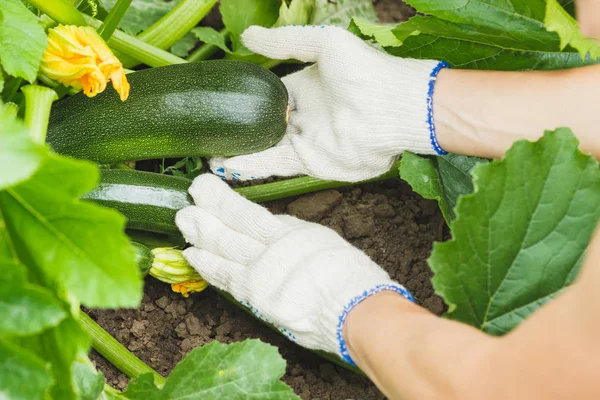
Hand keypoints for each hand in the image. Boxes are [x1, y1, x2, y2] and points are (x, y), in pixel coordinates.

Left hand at [175, 174, 412, 362]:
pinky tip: (192, 256)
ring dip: (201, 236)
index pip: (251, 216)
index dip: (226, 204)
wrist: (355, 310)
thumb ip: (297, 239)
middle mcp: (272, 249)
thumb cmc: (353, 281)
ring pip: (225, 249)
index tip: (209, 191)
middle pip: (233, 227)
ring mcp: (261, 272)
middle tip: (189, 198)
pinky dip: (208, 266)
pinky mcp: (256, 296)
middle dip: (209, 212)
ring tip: (183, 220)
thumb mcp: (325, 246)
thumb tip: (277, 235)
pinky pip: (226, 278)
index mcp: (292, 234)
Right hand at [210, 25, 447, 181]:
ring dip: (238, 153)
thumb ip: (285, 42)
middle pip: (263, 125)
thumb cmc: (365, 71)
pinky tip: (227, 167)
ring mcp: (308, 141)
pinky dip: (252, 167)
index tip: (220, 101)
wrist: (394, 108)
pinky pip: (276, 165)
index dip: (245, 99)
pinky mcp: (313, 163)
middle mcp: (305, 116)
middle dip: (238, 131)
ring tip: (209, 154)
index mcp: (306, 87)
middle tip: (208, 133)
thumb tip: (246, 36)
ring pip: (265, 148)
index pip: (268, 95)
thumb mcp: (323, 44)